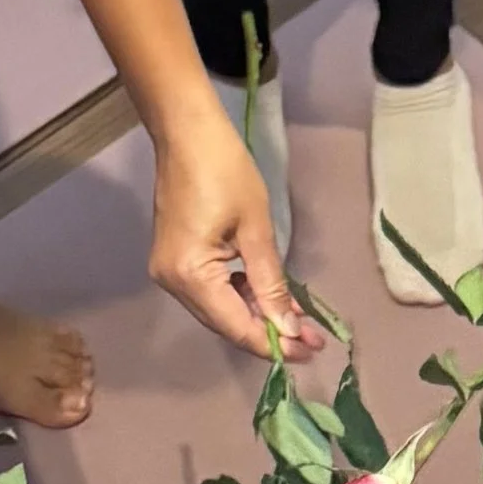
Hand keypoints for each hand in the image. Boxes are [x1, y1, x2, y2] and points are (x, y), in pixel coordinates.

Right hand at [149, 103, 319, 364]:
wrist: (186, 131)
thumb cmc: (224, 170)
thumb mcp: (256, 229)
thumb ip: (271, 284)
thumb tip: (289, 329)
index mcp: (191, 276)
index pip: (237, 327)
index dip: (275, 345)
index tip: (310, 352)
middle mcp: (173, 283)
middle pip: (227, 324)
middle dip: (271, 334)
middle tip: (313, 340)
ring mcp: (170, 273)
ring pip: (220, 310)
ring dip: (259, 316)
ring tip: (300, 321)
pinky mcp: (175, 262)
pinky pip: (212, 292)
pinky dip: (241, 297)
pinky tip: (270, 298)